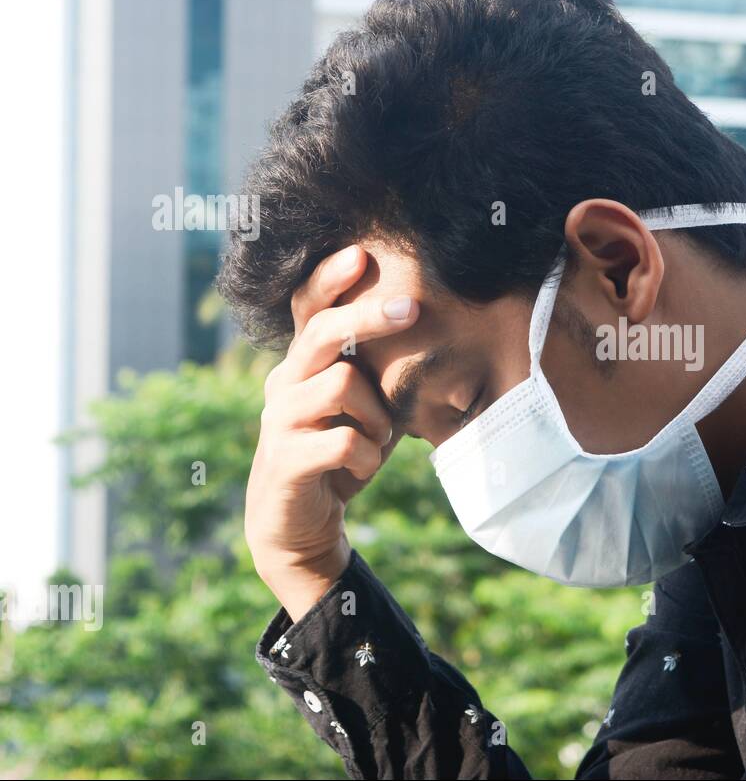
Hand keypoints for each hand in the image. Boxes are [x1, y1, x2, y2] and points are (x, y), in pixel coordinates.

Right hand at [245, 245, 418, 620]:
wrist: (297, 525)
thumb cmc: (339, 456)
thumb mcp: (365, 409)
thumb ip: (379, 374)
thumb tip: (431, 329)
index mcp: (302, 366)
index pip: (306, 309)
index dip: (330, 280)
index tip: (362, 254)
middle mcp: (283, 383)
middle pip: (321, 333)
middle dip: (367, 316)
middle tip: (411, 308)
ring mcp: (279, 420)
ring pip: (339, 384)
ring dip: (376, 414)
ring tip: (378, 439)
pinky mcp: (284, 460)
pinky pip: (343, 439)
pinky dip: (368, 455)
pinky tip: (364, 469)